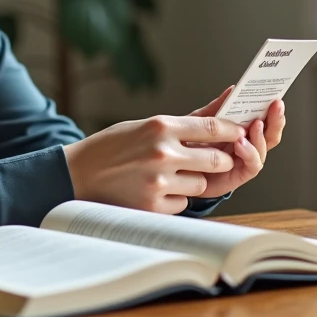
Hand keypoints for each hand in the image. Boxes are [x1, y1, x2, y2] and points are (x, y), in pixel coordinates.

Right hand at [62, 113, 246, 214]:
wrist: (77, 173)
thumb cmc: (112, 146)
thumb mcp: (145, 125)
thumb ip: (183, 124)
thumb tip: (219, 111)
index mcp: (160, 126)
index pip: (212, 127)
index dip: (231, 130)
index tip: (240, 132)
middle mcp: (162, 152)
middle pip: (217, 159)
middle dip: (220, 160)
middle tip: (214, 160)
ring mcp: (158, 181)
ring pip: (202, 184)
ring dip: (194, 181)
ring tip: (171, 175)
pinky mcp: (153, 205)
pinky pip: (183, 202)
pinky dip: (176, 197)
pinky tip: (155, 190)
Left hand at [186, 86, 286, 197]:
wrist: (175, 170)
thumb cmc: (189, 146)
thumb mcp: (200, 121)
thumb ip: (217, 108)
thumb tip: (233, 90)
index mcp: (239, 130)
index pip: (262, 118)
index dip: (271, 108)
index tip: (275, 95)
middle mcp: (246, 145)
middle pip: (269, 133)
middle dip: (275, 119)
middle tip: (275, 105)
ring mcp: (243, 160)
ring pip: (263, 148)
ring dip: (262, 136)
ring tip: (257, 124)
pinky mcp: (238, 175)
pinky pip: (252, 165)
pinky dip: (250, 154)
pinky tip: (242, 144)